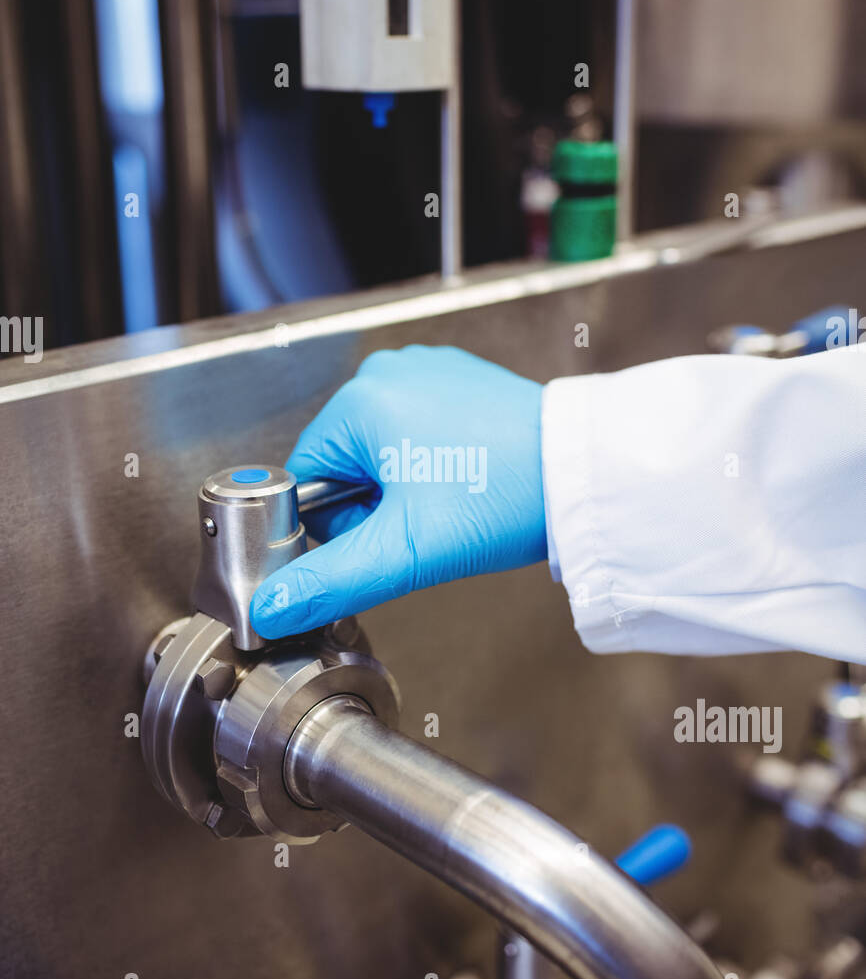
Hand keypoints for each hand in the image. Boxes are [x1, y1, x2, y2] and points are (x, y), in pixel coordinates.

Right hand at [250, 345, 545, 635]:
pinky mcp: (461, 382)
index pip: (306, 478)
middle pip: (345, 465)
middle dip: (375, 508)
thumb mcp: (406, 550)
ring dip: (407, 490)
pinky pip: (421, 433)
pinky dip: (436, 465)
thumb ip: (331, 580)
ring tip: (455, 501)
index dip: (336, 525)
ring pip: (384, 453)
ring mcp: (428, 371)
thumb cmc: (504, 497)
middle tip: (427, 523)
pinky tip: (469, 480)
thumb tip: (271, 606)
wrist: (586, 474)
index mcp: (360, 400)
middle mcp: (388, 373)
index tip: (381, 539)